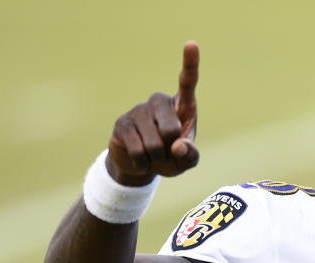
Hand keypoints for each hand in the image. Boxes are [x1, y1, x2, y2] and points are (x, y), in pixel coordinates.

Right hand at [106, 41, 199, 185]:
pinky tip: (141, 159)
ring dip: (157, 158)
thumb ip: (191, 155)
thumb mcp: (187, 161)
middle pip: (171, 128)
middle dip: (172, 148)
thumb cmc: (171, 157)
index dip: (190, 64)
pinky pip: (138, 150)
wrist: (142, 166)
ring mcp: (139, 110)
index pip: (187, 82)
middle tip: (168, 151)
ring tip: (154, 155)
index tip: (191, 44)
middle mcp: (159, 102)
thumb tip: (177, 146)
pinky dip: (144, 162)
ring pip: (153, 143)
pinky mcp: (123, 123)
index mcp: (181, 106)